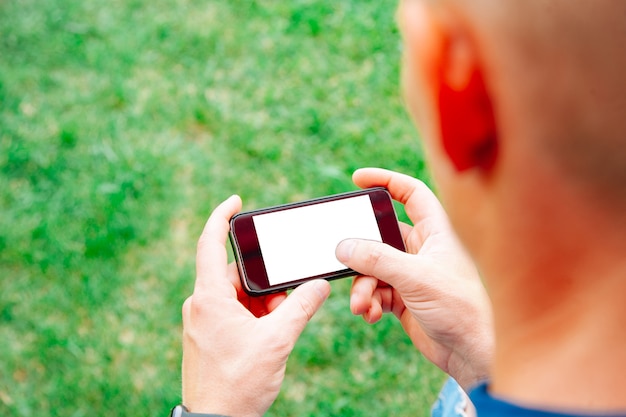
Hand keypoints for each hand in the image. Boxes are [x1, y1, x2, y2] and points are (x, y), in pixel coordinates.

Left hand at [182, 195, 330, 415]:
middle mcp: (202, 304)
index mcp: (209, 298)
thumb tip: (319, 286)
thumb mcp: (277, 341)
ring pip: (238, 296)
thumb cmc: (238, 384)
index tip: (236, 201)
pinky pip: (234, 312)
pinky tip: (270, 333)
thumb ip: (300, 308)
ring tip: (280, 326)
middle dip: (266, 285)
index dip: (221, 217)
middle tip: (287, 303)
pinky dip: (255, 316)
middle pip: (237, 276)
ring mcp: (203, 321)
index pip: (209, 243)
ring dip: (263, 304)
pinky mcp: (208, 335)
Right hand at [335, 168, 492, 389]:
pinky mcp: (404, 299)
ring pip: (373, 268)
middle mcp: (423, 249)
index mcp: (436, 231)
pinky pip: (375, 291)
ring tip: (361, 303)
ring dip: (362, 285)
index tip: (358, 178)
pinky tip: (369, 313)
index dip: (386, 181)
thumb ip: (377, 259)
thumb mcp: (415, 278)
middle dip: (361, 250)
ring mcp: (412, 274)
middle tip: (343, 255)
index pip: (410, 193)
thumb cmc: (461, 308)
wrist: (472, 354)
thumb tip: (344, 246)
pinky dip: (368, 301)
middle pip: (381, 235)